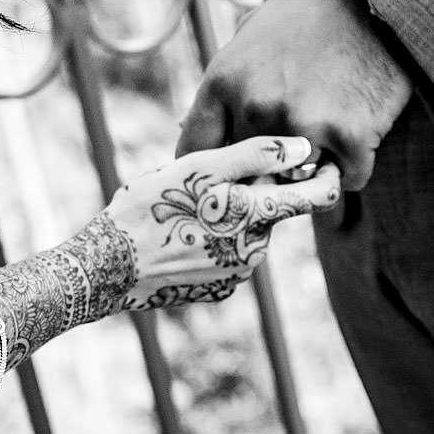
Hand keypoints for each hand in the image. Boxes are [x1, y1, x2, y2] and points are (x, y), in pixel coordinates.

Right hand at [103, 135, 341, 308]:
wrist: (108, 268)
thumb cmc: (151, 210)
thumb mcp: (200, 169)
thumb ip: (256, 154)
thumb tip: (303, 144)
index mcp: (259, 216)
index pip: (316, 195)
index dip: (325, 172)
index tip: (319, 157)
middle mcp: (257, 251)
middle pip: (272, 208)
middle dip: (251, 188)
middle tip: (206, 173)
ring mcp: (237, 274)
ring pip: (247, 230)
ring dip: (228, 213)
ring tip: (183, 204)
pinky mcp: (217, 289)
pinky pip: (227, 254)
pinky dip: (213, 238)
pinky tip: (179, 232)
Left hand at [176, 0, 410, 192]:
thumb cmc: (313, 11)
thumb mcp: (251, 34)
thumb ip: (223, 86)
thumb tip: (186, 128)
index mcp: (225, 80)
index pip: (196, 151)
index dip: (213, 170)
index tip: (227, 177)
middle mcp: (256, 106)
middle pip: (252, 172)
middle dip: (269, 171)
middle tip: (291, 156)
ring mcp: (302, 123)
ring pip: (300, 179)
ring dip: (316, 168)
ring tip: (333, 131)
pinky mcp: (349, 136)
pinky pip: (348, 178)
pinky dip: (356, 165)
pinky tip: (364, 133)